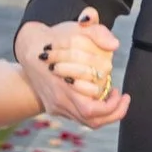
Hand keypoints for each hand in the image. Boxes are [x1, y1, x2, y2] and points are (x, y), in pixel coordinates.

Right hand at [15, 8, 128, 129]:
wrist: (29, 48)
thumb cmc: (55, 38)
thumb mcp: (76, 29)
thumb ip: (97, 32)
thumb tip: (114, 44)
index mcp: (62, 84)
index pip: (90, 109)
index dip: (111, 105)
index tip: (119, 89)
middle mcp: (58, 100)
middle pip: (91, 120)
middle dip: (113, 112)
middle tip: (122, 96)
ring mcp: (55, 106)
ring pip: (85, 122)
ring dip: (105, 114)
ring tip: (113, 97)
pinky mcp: (54, 108)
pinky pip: (79, 117)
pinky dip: (94, 112)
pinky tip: (100, 98)